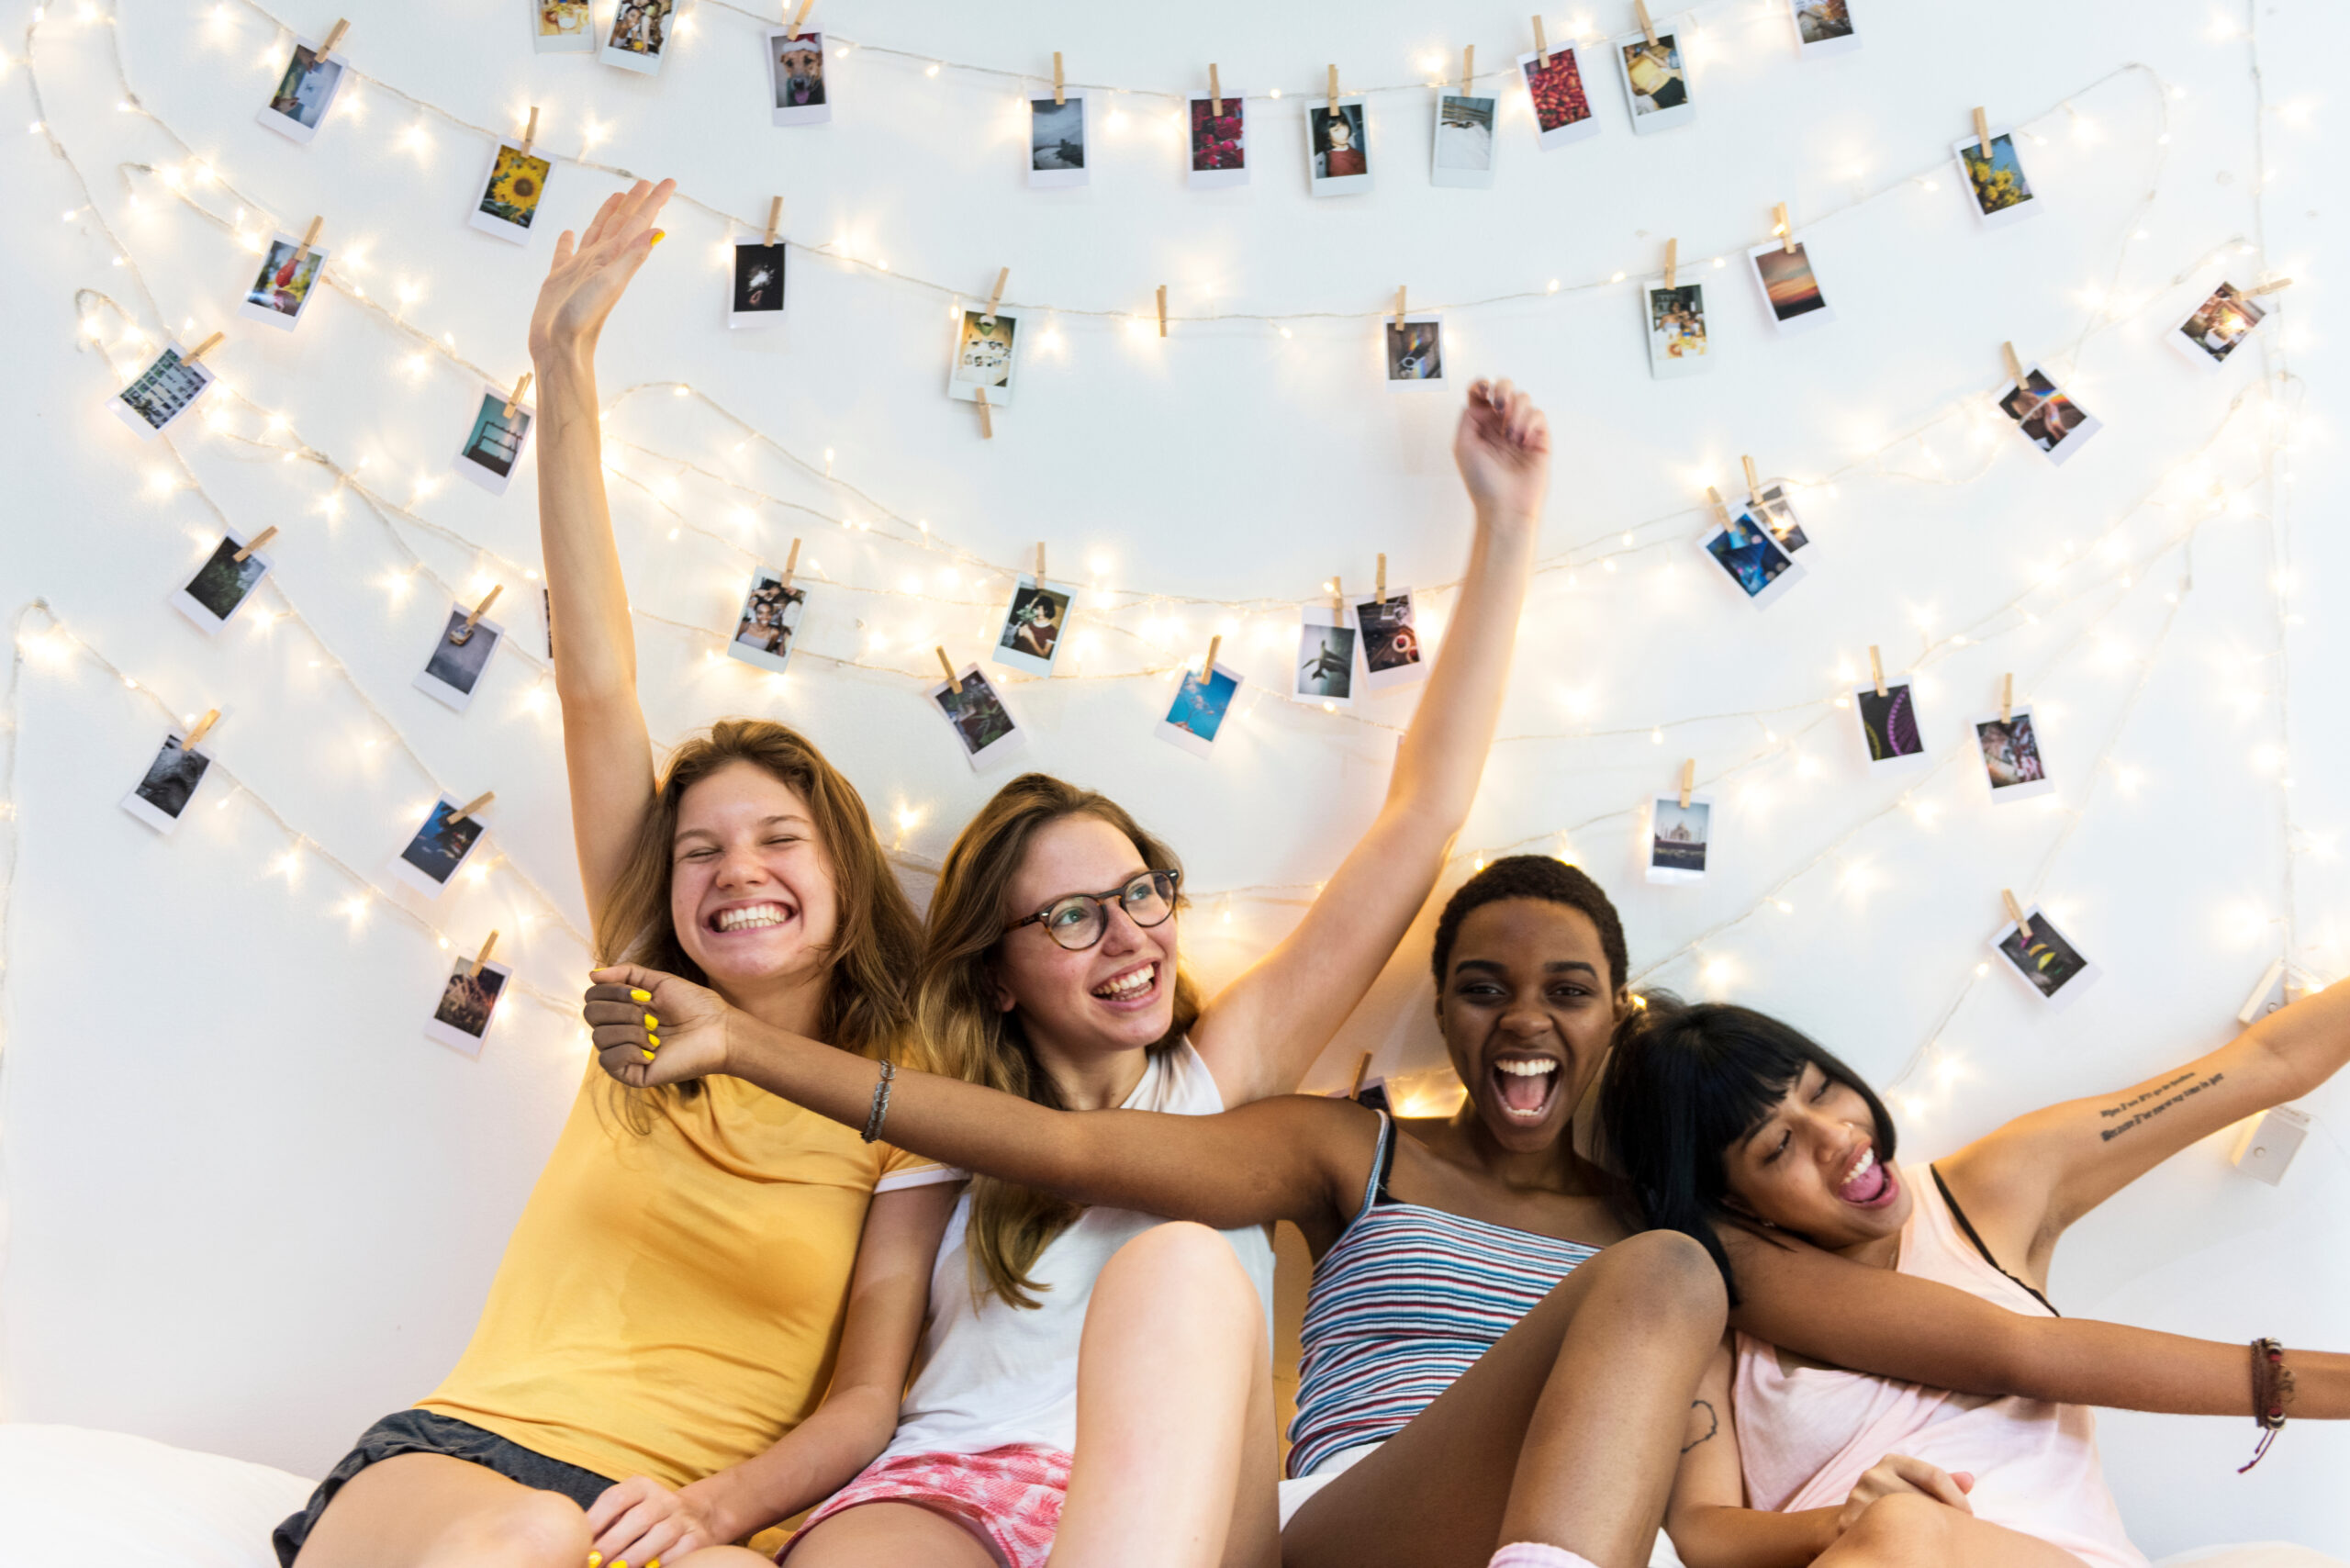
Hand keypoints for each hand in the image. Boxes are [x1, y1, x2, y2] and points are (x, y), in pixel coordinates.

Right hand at [527, 177, 675, 362]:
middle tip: (646, 182)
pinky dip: (568, 241)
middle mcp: (600, 261)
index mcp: (614, 259)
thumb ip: (632, 257)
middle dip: (635, 202)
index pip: (638, 223)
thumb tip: (659, 232)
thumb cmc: (584, 319)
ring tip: (616, 197)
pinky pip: (565, 253)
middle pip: (621, 223)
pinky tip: (570, 233)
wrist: (559, 347)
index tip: (668, 182)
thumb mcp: (611, 283)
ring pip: (596, 233)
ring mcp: (580, 269)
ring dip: (608, 215)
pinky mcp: (559, 279)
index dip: (653, 202)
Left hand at [585, 1474, 723, 1565]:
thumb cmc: (647, 1521)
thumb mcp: (627, 1513)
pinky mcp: (697, 1538)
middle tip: (593, 1563)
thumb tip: (576, 1547)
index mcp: (641, 1487)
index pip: (616, 1498)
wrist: (696, 1517)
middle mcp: (665, 1499)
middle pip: (638, 1518)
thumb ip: (606, 1526)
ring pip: (661, 1535)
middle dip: (612, 1545)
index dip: (596, 1521)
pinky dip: (660, 1564)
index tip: (579, 1543)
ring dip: (634, 1557)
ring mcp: (683, 1518)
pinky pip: (678, 1552)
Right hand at [586, 964, 729, 1087]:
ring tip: (657, 1034)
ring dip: (631, 1030)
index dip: (612, 991)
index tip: (644, 995)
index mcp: (625, 1009)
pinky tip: (652, 1052)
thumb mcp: (659, 982)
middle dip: (623, 1010)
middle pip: (590, 1014)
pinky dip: (630, 1051)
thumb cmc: (695, 1006)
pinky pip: (608, 1060)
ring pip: (599, 1037)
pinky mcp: (631, 1074)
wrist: (719, 1031)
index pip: (593, 998)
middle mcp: (621, 1031)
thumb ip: (626, 974)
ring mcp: (625, 1053)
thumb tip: (592, 974)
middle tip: (652, 1016)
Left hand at [1452, 377, 1550, 530]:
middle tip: (1499, 406)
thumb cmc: (1482, 483)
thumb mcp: (1463, 447)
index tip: (1482, 390)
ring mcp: (1521, 430)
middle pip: (1505, 388)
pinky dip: (1528, 422)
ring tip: (1510, 436)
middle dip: (1502, 389)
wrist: (1505, 505)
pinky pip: (1538, 414)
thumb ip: (1467, 418)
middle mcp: (1500, 424)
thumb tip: (1480, 400)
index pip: (1482, 394)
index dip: (1481, 385)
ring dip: (1515, 412)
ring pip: (1523, 398)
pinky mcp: (1539, 438)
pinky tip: (1521, 440)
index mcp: (1480, 425)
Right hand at [1834, 1454, 1975, 1532]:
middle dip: (1942, 1519)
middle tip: (1953, 1536)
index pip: (1935, 1475)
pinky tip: (1908, 1551)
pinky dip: (1900, 1546)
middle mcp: (1872, 1475)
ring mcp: (1857, 1497)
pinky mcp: (1847, 1521)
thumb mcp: (1917, 1486)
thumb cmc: (1896, 1501)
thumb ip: (1944, 1482)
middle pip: (1921, 1499)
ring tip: (1932, 1545)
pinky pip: (1884, 1537)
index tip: (1969, 1519)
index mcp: (1892, 1461)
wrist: (1855, 1518)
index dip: (1957, 1500)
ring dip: (1923, 1535)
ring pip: (1904, 1521)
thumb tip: (1969, 1479)